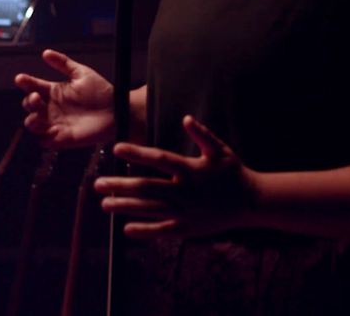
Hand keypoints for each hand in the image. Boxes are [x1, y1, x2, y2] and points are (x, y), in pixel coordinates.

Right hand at [13, 49, 114, 148]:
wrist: (117, 110)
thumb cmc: (101, 91)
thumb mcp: (82, 73)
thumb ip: (64, 63)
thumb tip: (46, 52)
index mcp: (54, 91)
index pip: (33, 86)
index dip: (25, 82)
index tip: (21, 78)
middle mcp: (52, 107)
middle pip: (30, 106)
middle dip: (29, 101)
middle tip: (37, 97)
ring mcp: (55, 123)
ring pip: (33, 124)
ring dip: (31, 120)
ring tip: (37, 116)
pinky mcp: (62, 138)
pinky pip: (45, 140)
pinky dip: (45, 136)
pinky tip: (53, 129)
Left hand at [95, 115, 257, 238]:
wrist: (252, 202)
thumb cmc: (234, 172)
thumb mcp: (220, 150)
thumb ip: (203, 134)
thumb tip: (186, 118)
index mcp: (191, 169)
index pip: (158, 159)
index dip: (137, 153)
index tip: (116, 148)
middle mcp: (185, 191)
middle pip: (146, 187)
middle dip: (120, 185)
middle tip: (97, 184)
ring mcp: (186, 211)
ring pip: (150, 209)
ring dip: (125, 206)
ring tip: (104, 204)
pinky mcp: (188, 228)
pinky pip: (162, 231)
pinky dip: (144, 231)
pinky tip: (125, 229)